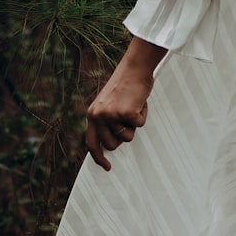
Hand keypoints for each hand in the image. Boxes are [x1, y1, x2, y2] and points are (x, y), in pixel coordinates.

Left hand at [85, 37, 164, 170]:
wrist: (134, 68)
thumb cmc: (124, 87)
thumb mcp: (108, 105)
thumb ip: (106, 123)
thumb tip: (110, 145)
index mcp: (92, 115)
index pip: (92, 144)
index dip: (99, 157)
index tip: (107, 167)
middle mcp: (98, 116)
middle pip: (113, 144)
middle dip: (123, 136)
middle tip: (127, 117)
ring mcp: (111, 115)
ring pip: (128, 137)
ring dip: (133, 125)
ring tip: (132, 106)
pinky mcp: (126, 113)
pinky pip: (139, 125)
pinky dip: (143, 115)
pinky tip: (138, 102)